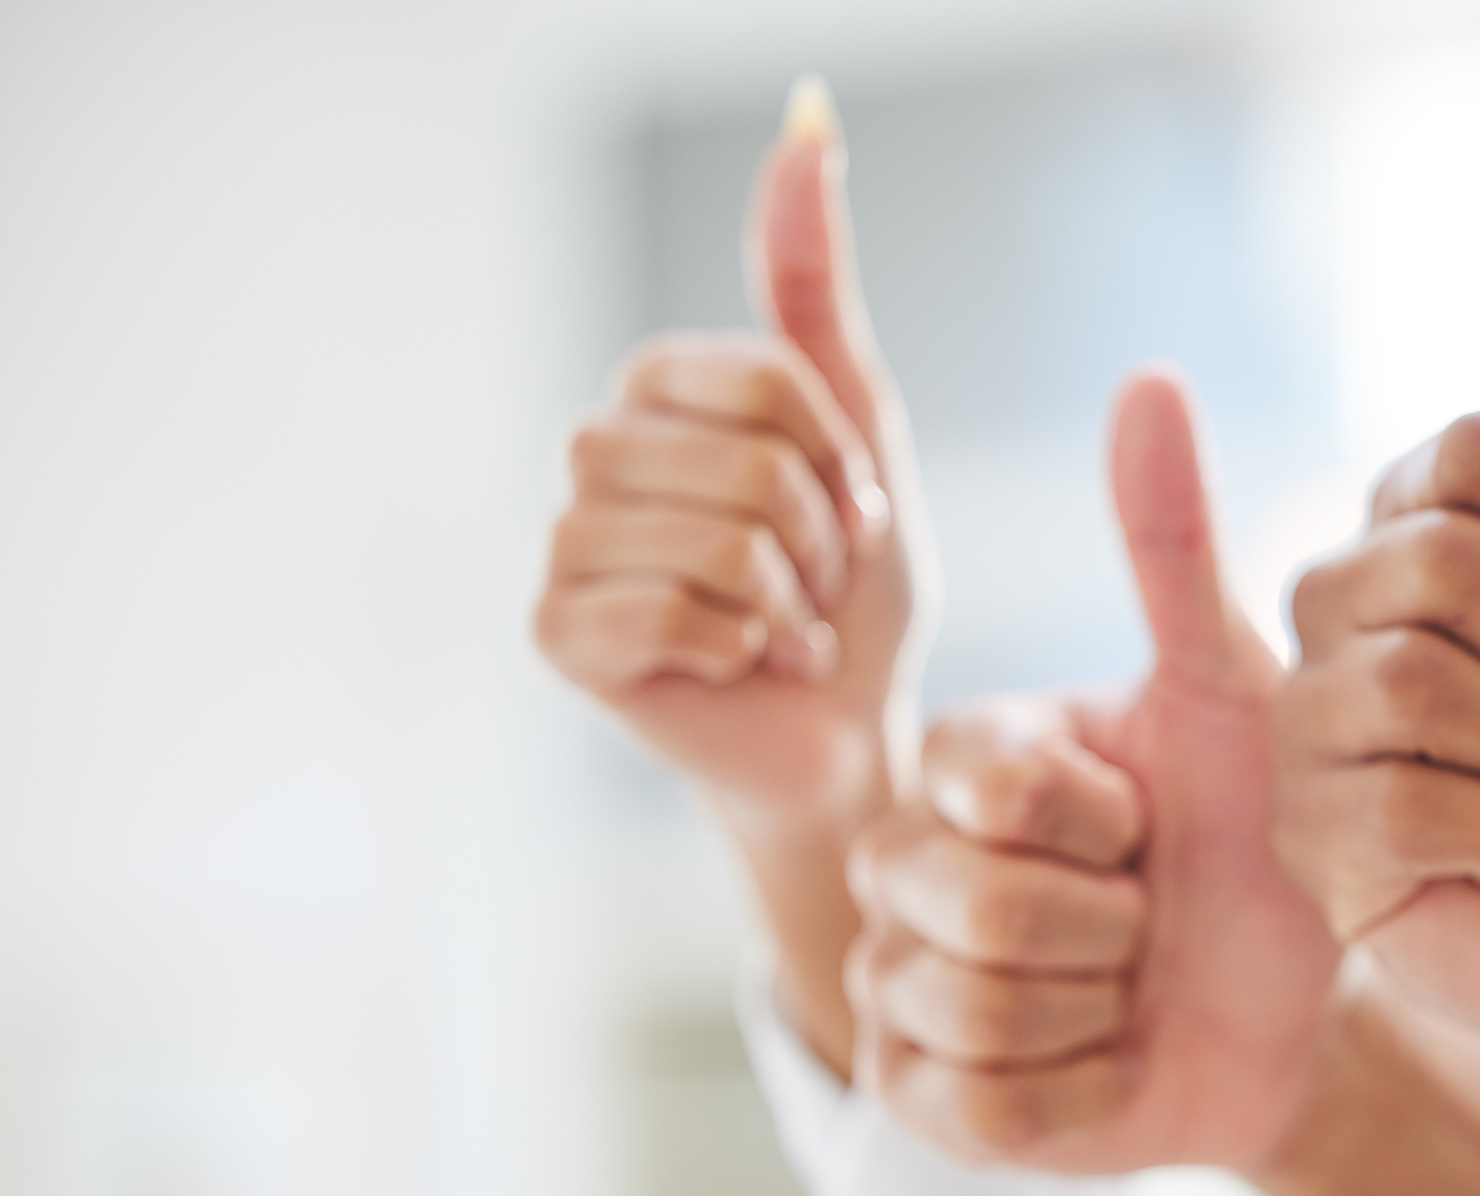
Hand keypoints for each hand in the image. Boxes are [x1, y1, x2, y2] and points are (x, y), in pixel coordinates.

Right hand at [535, 86, 927, 835]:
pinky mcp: (556, 635)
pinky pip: (660, 615)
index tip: (849, 505)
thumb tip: (805, 116)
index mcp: (659, 392)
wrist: (846, 731)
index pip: (757, 376)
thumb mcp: (859, 429)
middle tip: (815, 584)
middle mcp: (596, 454)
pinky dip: (734, 650)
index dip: (832, 453)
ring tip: (782, 626)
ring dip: (784, 598)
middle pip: (738, 462)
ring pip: (707, 541)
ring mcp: (568, 545)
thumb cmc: (854, 590)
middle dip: (816, 538)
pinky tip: (738, 668)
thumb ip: (812, 286)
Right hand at [849, 370, 1340, 1171]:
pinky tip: (1108, 1058)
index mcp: (960, 754)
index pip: (993, 787)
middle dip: (1105, 924)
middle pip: (975, 902)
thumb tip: (1147, 377)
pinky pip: (978, 1107)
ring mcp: (896, 982)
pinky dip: (1077, 1091)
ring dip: (1095, 1007)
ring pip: (971, 1007)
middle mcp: (901, 858)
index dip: (1100, 823)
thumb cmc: (1262, 838)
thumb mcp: (1234, 696)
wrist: (1291, 1007)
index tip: (1148, 824)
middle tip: (1144, 915)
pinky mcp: (918, 1101)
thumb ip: (1174, 549)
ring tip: (1125, 983)